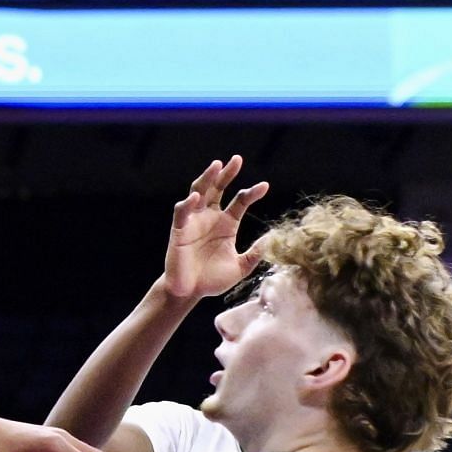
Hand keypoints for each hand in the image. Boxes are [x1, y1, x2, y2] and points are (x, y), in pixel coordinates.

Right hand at [162, 157, 270, 302]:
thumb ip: (254, 254)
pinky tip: (196, 197)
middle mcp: (210, 217)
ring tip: (216, 165)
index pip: (240, 201)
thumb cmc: (213, 279)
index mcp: (227, 224)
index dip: (252, 192)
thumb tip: (272, 239)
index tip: (264, 186)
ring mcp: (194, 221)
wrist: (190, 292)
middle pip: (218, 188)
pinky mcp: (179, 229)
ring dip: (207, 178)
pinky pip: (182, 211)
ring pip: (199, 191)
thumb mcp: (240, 267)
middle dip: (226, 174)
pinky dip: (188, 203)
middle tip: (236, 160)